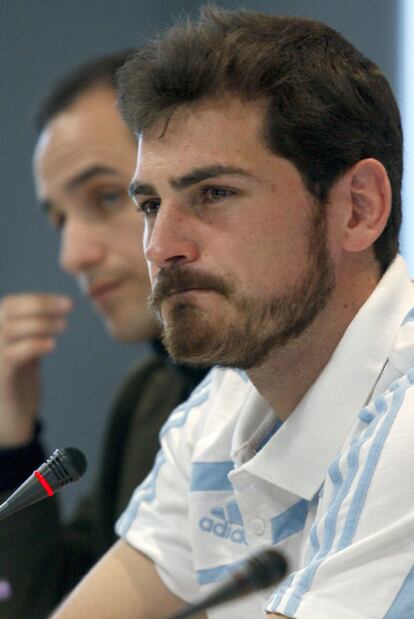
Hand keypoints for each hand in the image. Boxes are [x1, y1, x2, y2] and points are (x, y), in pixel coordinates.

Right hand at [0, 293, 72, 446]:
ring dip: (41, 323)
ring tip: (63, 326)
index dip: (38, 299)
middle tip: (69, 308)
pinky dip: (34, 345)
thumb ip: (32, 333)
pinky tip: (52, 346)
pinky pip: (12, 354)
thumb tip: (54, 310)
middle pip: (8, 309)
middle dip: (41, 304)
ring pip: (11, 329)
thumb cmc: (18, 387)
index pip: (11, 304)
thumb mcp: (26, 353)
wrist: (9, 424)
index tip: (66, 303)